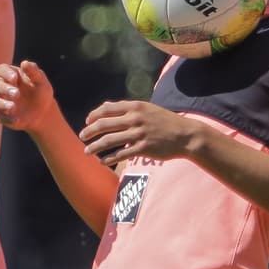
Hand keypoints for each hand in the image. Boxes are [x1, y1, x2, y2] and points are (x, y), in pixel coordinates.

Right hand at [0, 60, 55, 133]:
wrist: (43, 113)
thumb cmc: (41, 93)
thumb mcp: (41, 82)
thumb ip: (34, 71)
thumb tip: (24, 63)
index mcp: (11, 75)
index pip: (1, 69)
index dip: (5, 73)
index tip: (15, 79)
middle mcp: (2, 87)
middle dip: (4, 88)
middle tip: (17, 94)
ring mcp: (0, 100)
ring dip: (1, 103)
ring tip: (13, 108)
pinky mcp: (0, 114)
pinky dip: (5, 118)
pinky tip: (16, 120)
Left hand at [80, 99, 198, 165]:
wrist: (186, 135)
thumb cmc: (165, 122)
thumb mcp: (148, 109)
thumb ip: (128, 109)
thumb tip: (107, 108)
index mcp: (135, 106)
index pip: (107, 108)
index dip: (94, 115)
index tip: (87, 121)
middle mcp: (136, 118)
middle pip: (104, 124)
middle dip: (89, 131)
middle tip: (82, 137)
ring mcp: (139, 133)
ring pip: (109, 140)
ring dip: (95, 146)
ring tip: (87, 151)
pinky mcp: (144, 148)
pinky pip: (121, 154)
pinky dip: (109, 158)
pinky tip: (102, 161)